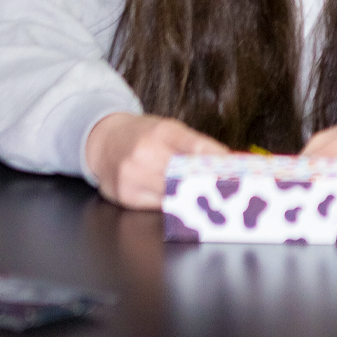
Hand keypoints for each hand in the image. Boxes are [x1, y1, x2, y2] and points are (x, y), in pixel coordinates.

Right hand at [85, 112, 227, 209]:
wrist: (103, 140)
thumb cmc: (141, 135)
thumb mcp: (169, 129)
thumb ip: (196, 144)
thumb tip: (225, 160)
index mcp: (161, 131)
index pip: (196, 147)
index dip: (217, 161)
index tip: (234, 172)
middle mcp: (145, 153)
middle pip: (184, 176)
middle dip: (207, 185)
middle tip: (228, 193)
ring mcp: (132, 177)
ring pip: (172, 195)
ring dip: (193, 200)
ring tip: (212, 202)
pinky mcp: (125, 197)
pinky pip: (156, 207)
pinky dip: (173, 207)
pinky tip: (185, 207)